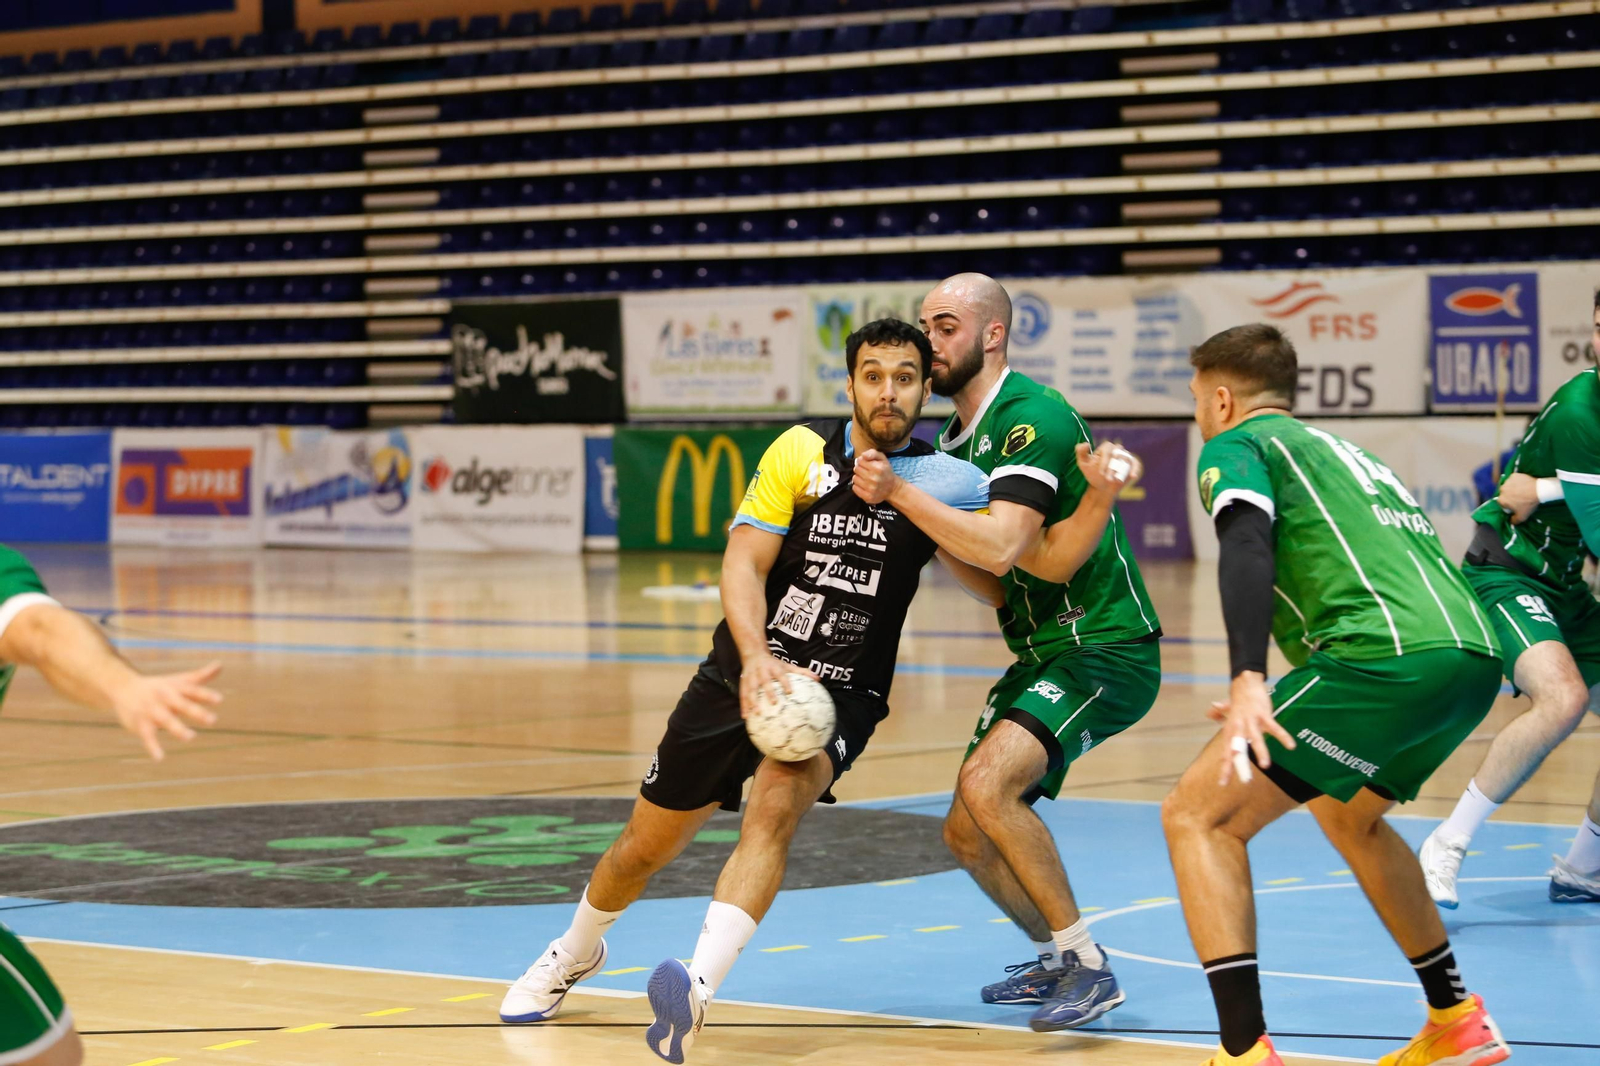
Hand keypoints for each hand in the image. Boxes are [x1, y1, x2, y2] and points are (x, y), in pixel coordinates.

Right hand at [110, 662, 221, 759]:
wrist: (123, 687)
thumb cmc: (158, 686)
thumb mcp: (179, 680)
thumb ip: (201, 676)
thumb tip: (220, 665)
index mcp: (176, 688)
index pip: (192, 690)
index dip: (205, 695)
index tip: (219, 700)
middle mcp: (164, 698)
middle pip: (181, 704)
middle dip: (196, 711)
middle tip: (212, 720)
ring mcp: (152, 711)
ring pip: (166, 720)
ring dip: (177, 728)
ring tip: (190, 737)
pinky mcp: (140, 724)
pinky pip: (147, 736)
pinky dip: (152, 747)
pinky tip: (159, 758)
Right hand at [738, 654, 817, 719]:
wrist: (753, 653)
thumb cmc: (773, 663)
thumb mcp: (786, 665)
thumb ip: (802, 672)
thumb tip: (818, 679)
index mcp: (773, 667)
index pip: (780, 674)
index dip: (785, 682)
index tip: (790, 692)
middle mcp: (761, 672)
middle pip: (764, 681)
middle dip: (768, 692)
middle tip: (773, 703)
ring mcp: (751, 677)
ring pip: (750, 689)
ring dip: (752, 701)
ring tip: (755, 713)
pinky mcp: (743, 682)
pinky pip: (742, 695)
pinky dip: (743, 706)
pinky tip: (745, 717)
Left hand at [852, 449, 900, 505]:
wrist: (892, 488)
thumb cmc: (885, 471)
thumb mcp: (882, 458)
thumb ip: (872, 453)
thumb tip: (862, 455)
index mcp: (878, 468)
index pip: (860, 461)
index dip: (863, 461)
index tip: (867, 464)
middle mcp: (874, 479)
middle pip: (856, 469)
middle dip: (860, 469)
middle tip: (866, 472)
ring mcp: (871, 489)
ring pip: (854, 479)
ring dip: (859, 477)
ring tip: (865, 478)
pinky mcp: (868, 497)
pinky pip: (854, 488)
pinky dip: (858, 486)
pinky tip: (864, 485)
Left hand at [1076, 442, 1140, 498]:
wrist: (1102, 487)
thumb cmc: (1093, 474)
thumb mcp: (1083, 464)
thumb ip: (1081, 452)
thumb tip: (1086, 443)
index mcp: (1106, 448)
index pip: (1107, 450)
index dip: (1104, 461)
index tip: (1100, 473)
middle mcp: (1117, 450)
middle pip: (1117, 454)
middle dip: (1112, 468)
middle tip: (1108, 479)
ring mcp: (1126, 457)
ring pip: (1126, 459)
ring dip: (1122, 470)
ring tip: (1116, 481)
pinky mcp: (1133, 464)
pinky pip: (1136, 464)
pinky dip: (1135, 469)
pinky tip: (1132, 476)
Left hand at [1208, 671, 1295, 786]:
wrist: (1245, 682)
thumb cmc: (1238, 700)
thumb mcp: (1227, 710)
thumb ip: (1219, 713)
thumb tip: (1210, 712)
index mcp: (1230, 731)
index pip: (1226, 753)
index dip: (1225, 769)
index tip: (1223, 784)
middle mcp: (1237, 727)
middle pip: (1237, 749)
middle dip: (1240, 765)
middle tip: (1245, 782)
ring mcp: (1250, 720)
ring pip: (1255, 738)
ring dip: (1261, 751)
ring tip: (1267, 766)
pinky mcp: (1262, 714)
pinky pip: (1273, 727)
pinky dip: (1282, 736)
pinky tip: (1291, 746)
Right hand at [1495, 472, 1539, 525]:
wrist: (1539, 490)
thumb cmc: (1529, 504)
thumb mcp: (1522, 517)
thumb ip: (1514, 521)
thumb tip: (1510, 521)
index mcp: (1501, 500)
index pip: (1503, 504)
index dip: (1510, 506)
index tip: (1518, 506)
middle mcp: (1501, 490)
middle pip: (1505, 494)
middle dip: (1510, 497)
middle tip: (1521, 498)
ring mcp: (1507, 481)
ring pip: (1509, 486)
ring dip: (1513, 489)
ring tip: (1523, 491)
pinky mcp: (1514, 475)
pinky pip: (1514, 479)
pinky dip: (1517, 482)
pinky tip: (1524, 484)